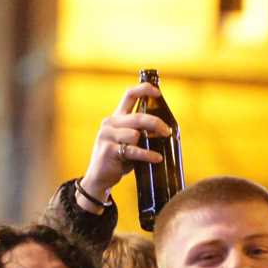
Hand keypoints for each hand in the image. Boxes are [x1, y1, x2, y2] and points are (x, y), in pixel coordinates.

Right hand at [75, 84, 169, 212]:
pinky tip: (157, 158)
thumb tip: (164, 131)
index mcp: (116, 118)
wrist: (100, 177)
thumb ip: (140, 133)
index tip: (158, 93)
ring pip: (134, 134)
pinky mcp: (108, 151)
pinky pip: (132, 150)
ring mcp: (107, 136)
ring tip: (157, 151)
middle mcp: (110, 124)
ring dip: (148, 143)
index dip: (144, 90)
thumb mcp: (128, 142)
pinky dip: (147, 155)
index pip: (129, 96)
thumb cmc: (118, 159)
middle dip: (155, 123)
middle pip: (137, 117)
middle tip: (167, 132)